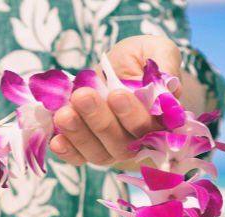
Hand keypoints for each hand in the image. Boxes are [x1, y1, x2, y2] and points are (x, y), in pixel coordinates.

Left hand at [49, 35, 181, 167]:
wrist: (115, 69)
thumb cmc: (138, 60)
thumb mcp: (155, 50)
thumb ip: (164, 64)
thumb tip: (169, 87)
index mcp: (163, 120)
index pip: (151, 127)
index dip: (134, 115)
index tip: (116, 94)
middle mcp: (139, 141)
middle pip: (122, 143)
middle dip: (100, 121)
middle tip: (83, 96)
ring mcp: (112, 148)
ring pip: (99, 152)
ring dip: (80, 135)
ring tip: (64, 114)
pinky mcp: (88, 150)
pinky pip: (79, 158)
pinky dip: (67, 152)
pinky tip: (56, 140)